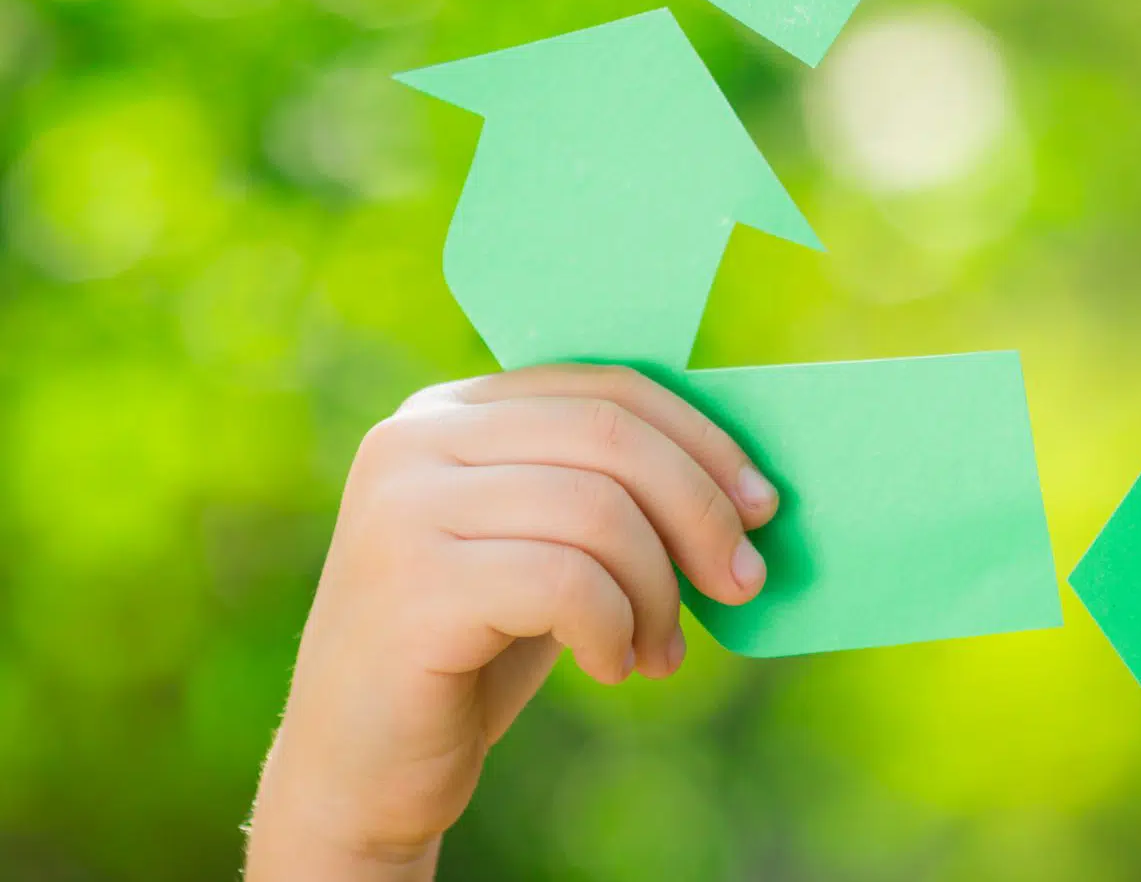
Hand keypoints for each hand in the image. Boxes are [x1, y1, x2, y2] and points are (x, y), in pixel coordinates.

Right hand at [245, 364, 778, 880]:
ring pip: (599, 511)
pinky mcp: (411, 585)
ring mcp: (403, 508)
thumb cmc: (474, 649)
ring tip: (661, 650)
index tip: (761, 505)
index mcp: (451, 411)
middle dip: (700, 511)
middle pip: (612, 438)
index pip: (606, 389)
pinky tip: (612, 667)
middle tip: (743, 582)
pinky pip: (566, 583)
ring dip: (659, 589)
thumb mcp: (542, 543)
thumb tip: (740, 476)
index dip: (701, 441)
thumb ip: (604, 487)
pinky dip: (614, 628)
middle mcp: (415, 440)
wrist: (359, 772)